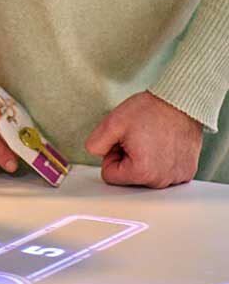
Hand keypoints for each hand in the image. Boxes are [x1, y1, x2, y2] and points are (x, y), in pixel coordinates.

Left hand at [85, 91, 202, 188]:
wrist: (180, 102)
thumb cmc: (151, 111)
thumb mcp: (112, 123)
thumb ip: (95, 144)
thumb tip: (96, 155)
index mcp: (142, 172)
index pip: (110, 175)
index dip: (111, 155)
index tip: (122, 141)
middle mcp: (162, 180)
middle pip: (129, 177)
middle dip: (127, 158)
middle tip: (136, 138)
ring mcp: (177, 177)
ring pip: (146, 175)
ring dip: (144, 160)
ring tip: (151, 139)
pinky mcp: (187, 171)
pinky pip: (163, 172)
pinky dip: (160, 160)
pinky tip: (163, 143)